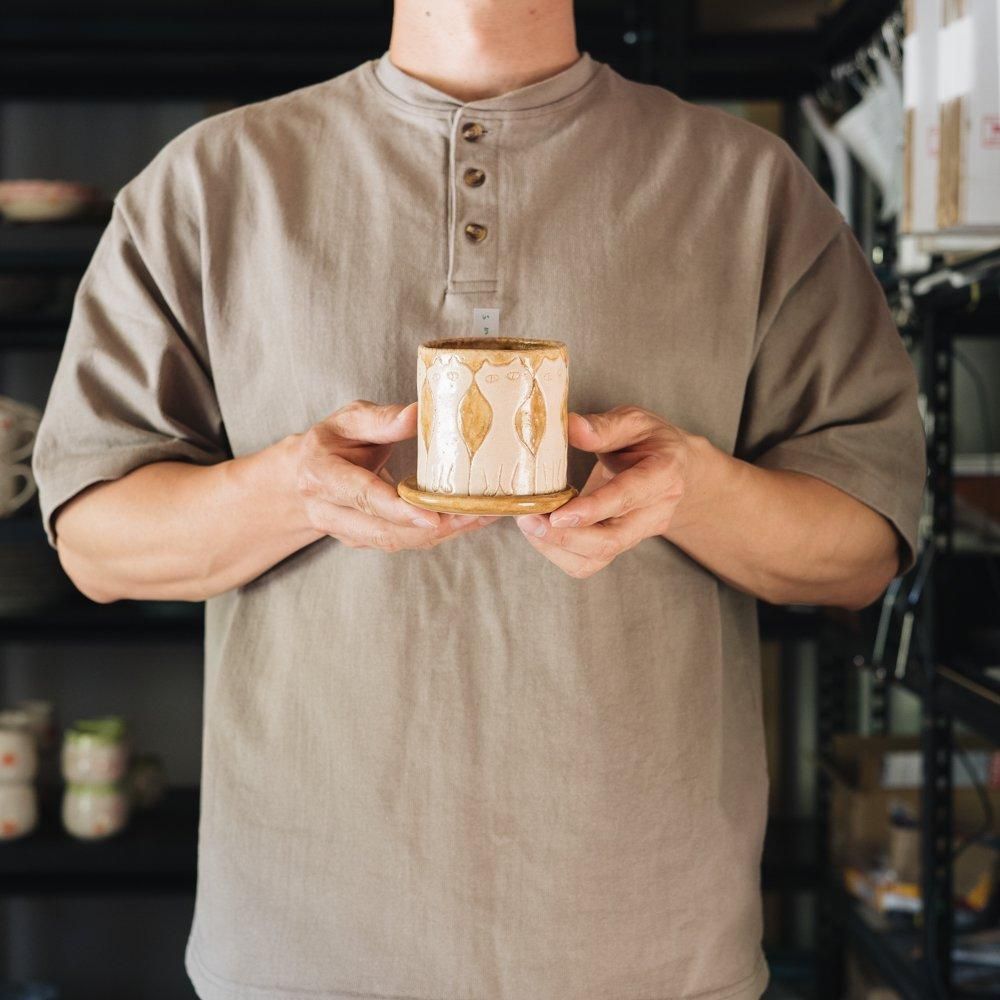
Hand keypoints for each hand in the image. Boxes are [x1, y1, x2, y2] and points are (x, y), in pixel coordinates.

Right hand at [296, 399, 493, 551]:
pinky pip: (403, 542)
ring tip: (480, 516)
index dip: (396, 509)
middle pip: (384, 529)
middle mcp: (329, 511)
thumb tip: (419, 414)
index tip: (430, 515)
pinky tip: (466, 521)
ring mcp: (346, 532)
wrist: (303, 476)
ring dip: (440, 534)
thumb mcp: (349, 420)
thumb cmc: (330, 442)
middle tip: (474, 514)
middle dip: (432, 527)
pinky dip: (437, 534)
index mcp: (321, 475)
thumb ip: (382, 419)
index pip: (361, 496)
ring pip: (396, 541)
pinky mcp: (365, 541)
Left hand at [515, 405, 693, 578]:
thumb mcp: (633, 421)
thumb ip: (603, 426)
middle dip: (565, 536)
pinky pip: (590, 562)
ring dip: (557, 547)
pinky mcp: (622, 544)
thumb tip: (570, 426)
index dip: (591, 510)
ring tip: (529, 523)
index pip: (626, 498)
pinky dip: (561, 552)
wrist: (674, 468)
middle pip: (611, 540)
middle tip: (529, 520)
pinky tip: (542, 531)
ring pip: (598, 557)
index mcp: (662, 476)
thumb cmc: (650, 440)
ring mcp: (640, 533)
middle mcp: (655, 512)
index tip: (556, 515)